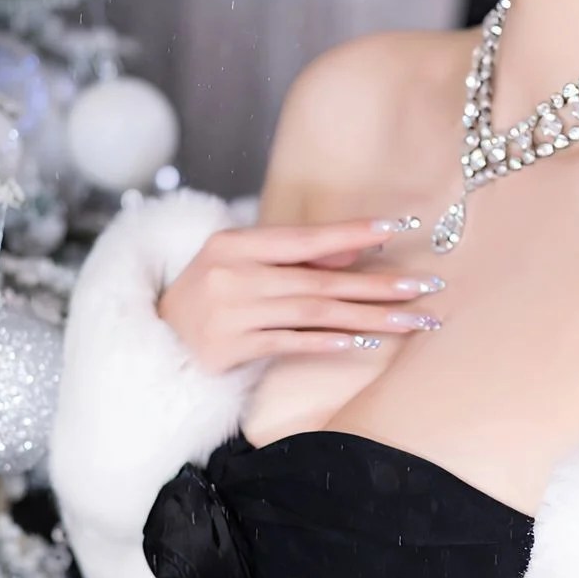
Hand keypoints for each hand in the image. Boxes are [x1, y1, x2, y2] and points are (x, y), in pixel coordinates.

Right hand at [157, 218, 445, 376]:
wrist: (153, 340)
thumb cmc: (208, 296)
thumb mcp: (242, 265)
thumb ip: (296, 258)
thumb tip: (358, 250)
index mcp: (235, 243)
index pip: (305, 237)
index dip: (353, 233)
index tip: (399, 228)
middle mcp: (232, 274)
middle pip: (318, 280)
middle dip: (377, 285)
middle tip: (425, 288)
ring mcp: (230, 313)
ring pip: (312, 313)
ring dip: (367, 317)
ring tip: (411, 320)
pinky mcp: (229, 349)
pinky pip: (289, 343)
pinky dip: (326, 342)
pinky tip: (362, 342)